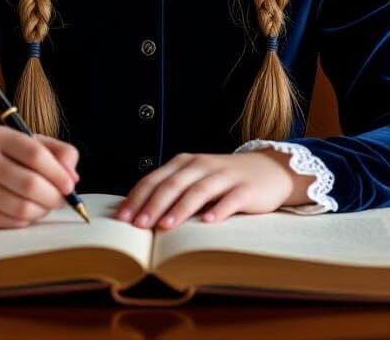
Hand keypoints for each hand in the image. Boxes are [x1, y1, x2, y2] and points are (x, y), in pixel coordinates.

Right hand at [0, 125, 79, 228]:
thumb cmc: (3, 157)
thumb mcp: (27, 143)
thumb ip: (57, 152)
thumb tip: (72, 176)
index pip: (35, 154)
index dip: (58, 172)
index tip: (70, 184)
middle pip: (30, 184)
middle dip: (53, 196)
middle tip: (61, 199)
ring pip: (22, 207)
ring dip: (42, 210)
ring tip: (45, 205)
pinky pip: (11, 222)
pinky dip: (27, 220)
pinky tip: (27, 211)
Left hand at [116, 149, 304, 229]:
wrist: (267, 170)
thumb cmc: (223, 179)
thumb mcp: (195, 179)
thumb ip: (172, 191)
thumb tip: (138, 214)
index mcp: (185, 163)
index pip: (155, 179)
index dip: (137, 198)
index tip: (122, 218)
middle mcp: (202, 165)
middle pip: (173, 184)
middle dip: (153, 205)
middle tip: (138, 226)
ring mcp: (224, 176)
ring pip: (198, 191)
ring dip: (180, 209)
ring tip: (165, 226)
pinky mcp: (245, 189)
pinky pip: (230, 199)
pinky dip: (218, 210)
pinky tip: (207, 222)